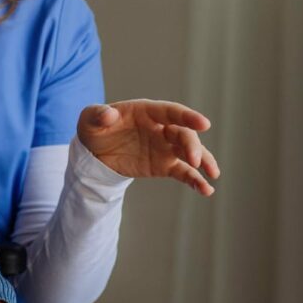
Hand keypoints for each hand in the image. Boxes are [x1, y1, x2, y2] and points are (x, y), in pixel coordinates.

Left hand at [77, 100, 219, 195]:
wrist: (94, 152)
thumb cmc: (95, 128)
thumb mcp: (89, 119)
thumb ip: (98, 115)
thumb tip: (109, 115)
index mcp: (147, 112)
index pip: (171, 112)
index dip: (188, 117)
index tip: (205, 124)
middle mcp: (161, 128)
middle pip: (183, 134)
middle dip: (192, 146)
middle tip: (194, 161)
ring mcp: (165, 147)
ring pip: (189, 152)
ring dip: (203, 161)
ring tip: (213, 175)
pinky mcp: (164, 166)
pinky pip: (183, 172)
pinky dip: (195, 180)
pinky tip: (206, 190)